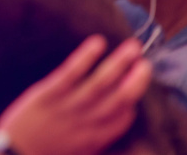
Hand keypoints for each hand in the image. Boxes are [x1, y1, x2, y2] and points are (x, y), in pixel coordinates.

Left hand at [0, 36, 151, 154]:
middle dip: (137, 79)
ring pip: (101, 83)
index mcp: (95, 140)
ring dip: (119, 63)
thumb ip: (90, 139)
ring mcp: (68, 108)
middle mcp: (87, 124)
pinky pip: (72, 73)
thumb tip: (101, 125)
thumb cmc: (40, 154)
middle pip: (120, 99)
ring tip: (133, 47)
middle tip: (146, 62)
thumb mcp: (74, 153)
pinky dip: (86, 57)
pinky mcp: (47, 94)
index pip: (123, 118)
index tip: (135, 87)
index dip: (131, 102)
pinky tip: (98, 43)